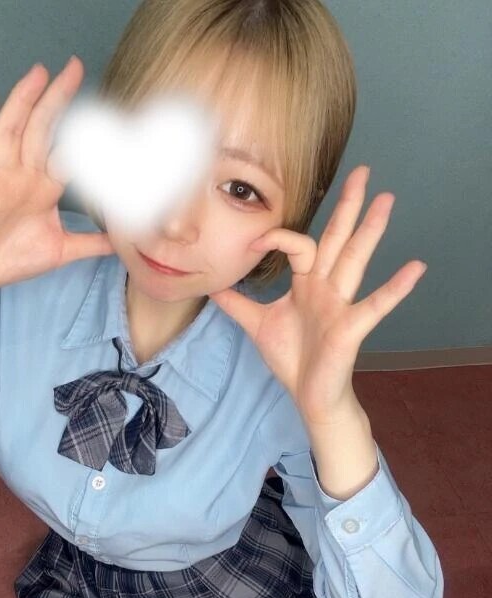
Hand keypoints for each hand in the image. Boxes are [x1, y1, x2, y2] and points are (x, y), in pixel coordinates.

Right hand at [0, 56, 113, 303]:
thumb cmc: (8, 260)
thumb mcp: (60, 251)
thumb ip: (91, 244)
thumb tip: (123, 243)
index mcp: (43, 188)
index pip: (68, 153)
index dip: (86, 134)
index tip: (109, 113)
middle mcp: (21, 176)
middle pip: (40, 129)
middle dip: (57, 99)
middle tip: (74, 67)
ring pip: (11, 131)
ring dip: (24, 101)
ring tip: (39, 74)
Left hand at [209, 165, 427, 426]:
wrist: (308, 395)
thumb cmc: (291, 358)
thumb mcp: (256, 324)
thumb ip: (236, 302)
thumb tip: (212, 283)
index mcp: (306, 283)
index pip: (297, 245)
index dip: (276, 238)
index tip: (253, 243)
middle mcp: (327, 287)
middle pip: (338, 239)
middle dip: (348, 206)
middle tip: (362, 171)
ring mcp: (341, 305)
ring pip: (355, 260)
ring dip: (370, 230)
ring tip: (387, 200)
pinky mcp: (351, 328)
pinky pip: (375, 304)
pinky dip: (395, 288)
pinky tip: (416, 267)